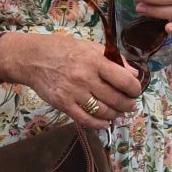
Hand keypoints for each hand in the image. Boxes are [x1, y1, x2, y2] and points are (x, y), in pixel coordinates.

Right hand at [0, 31, 141, 130]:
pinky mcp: (62, 104)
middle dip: (127, 104)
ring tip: (120, 113)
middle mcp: (85, 78)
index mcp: (95, 62)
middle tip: (131, 105)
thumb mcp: (92, 48)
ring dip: (115, 114)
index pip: (123, 79)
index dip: (134, 88)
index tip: (136, 91)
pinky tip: (105, 123)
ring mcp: (73, 93)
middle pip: (114, 98)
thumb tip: (134, 73)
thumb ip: (115, 60)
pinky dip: (97, 124)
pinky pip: (83, 118)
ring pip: (101, 110)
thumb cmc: (66, 50)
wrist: (34, 59)